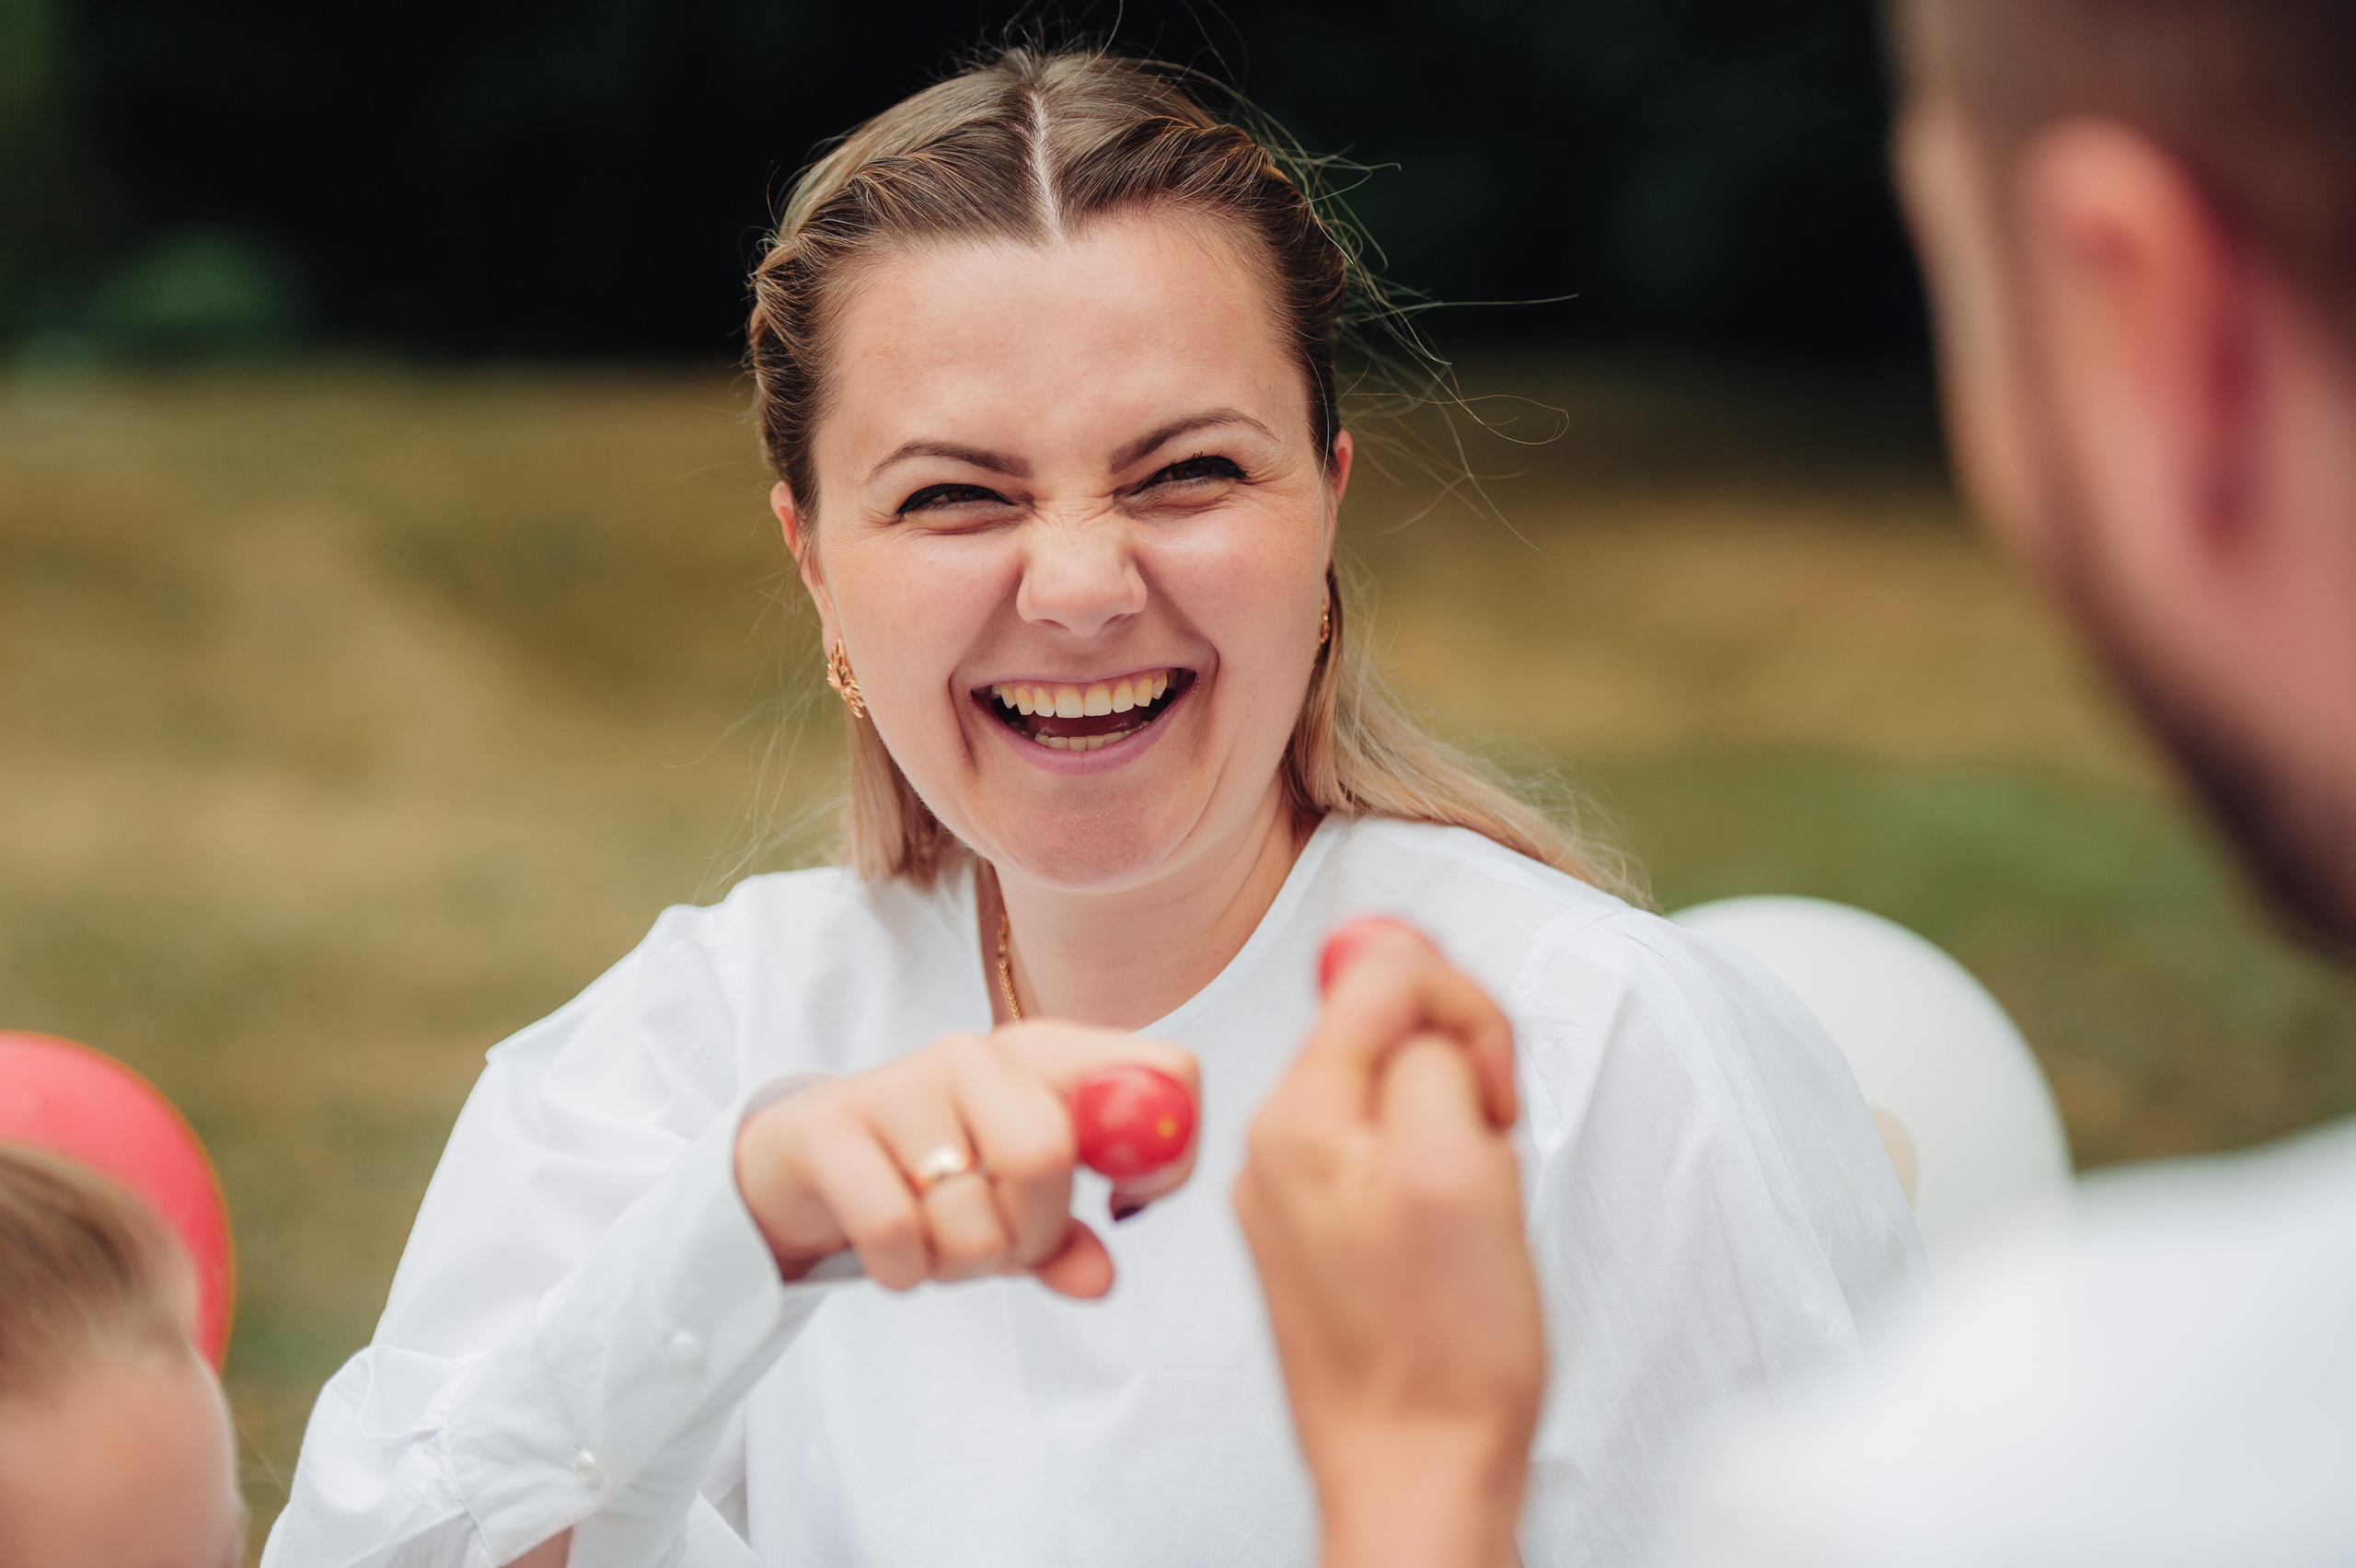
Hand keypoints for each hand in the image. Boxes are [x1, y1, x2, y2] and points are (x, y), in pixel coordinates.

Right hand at [734, 1021, 1197, 1299]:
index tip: (1123, 1207)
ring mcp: (899, 1082)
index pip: (1164, 1071)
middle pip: (1047, 1154)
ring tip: (939, 1245)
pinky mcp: (830, 1127)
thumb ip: (1066, 1240)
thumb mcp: (1011, 1205)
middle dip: (1032, 1235)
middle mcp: (976, 1053)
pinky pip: (896, 1232)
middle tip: (1003, 1247)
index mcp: (1045, 1055)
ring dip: (963, 1263)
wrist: (798, 1164)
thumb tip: (1099, 1280)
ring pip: (971, 1209)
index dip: (1166, 1156)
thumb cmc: (929, 1178)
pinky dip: (906, 1271)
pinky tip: (895, 1255)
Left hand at [1234, 920, 1542, 1567]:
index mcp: (1297, 1115)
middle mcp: (1276, 1143)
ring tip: (1470, 1210)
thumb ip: (1422, 1044)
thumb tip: (1393, 960)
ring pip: (1395, 1092)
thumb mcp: (1456, 1165)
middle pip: (1384, 1027)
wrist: (1416, 1475)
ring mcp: (1294, 1191)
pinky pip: (1386, 1155)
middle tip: (1486, 1156)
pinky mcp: (1320, 1233)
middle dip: (1459, 1075)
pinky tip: (1452, 1237)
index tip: (1490, 1093)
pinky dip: (1435, 1175)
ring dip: (1453, 1128)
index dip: (1463, 1015)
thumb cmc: (1444, 1349)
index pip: (1381, 972)